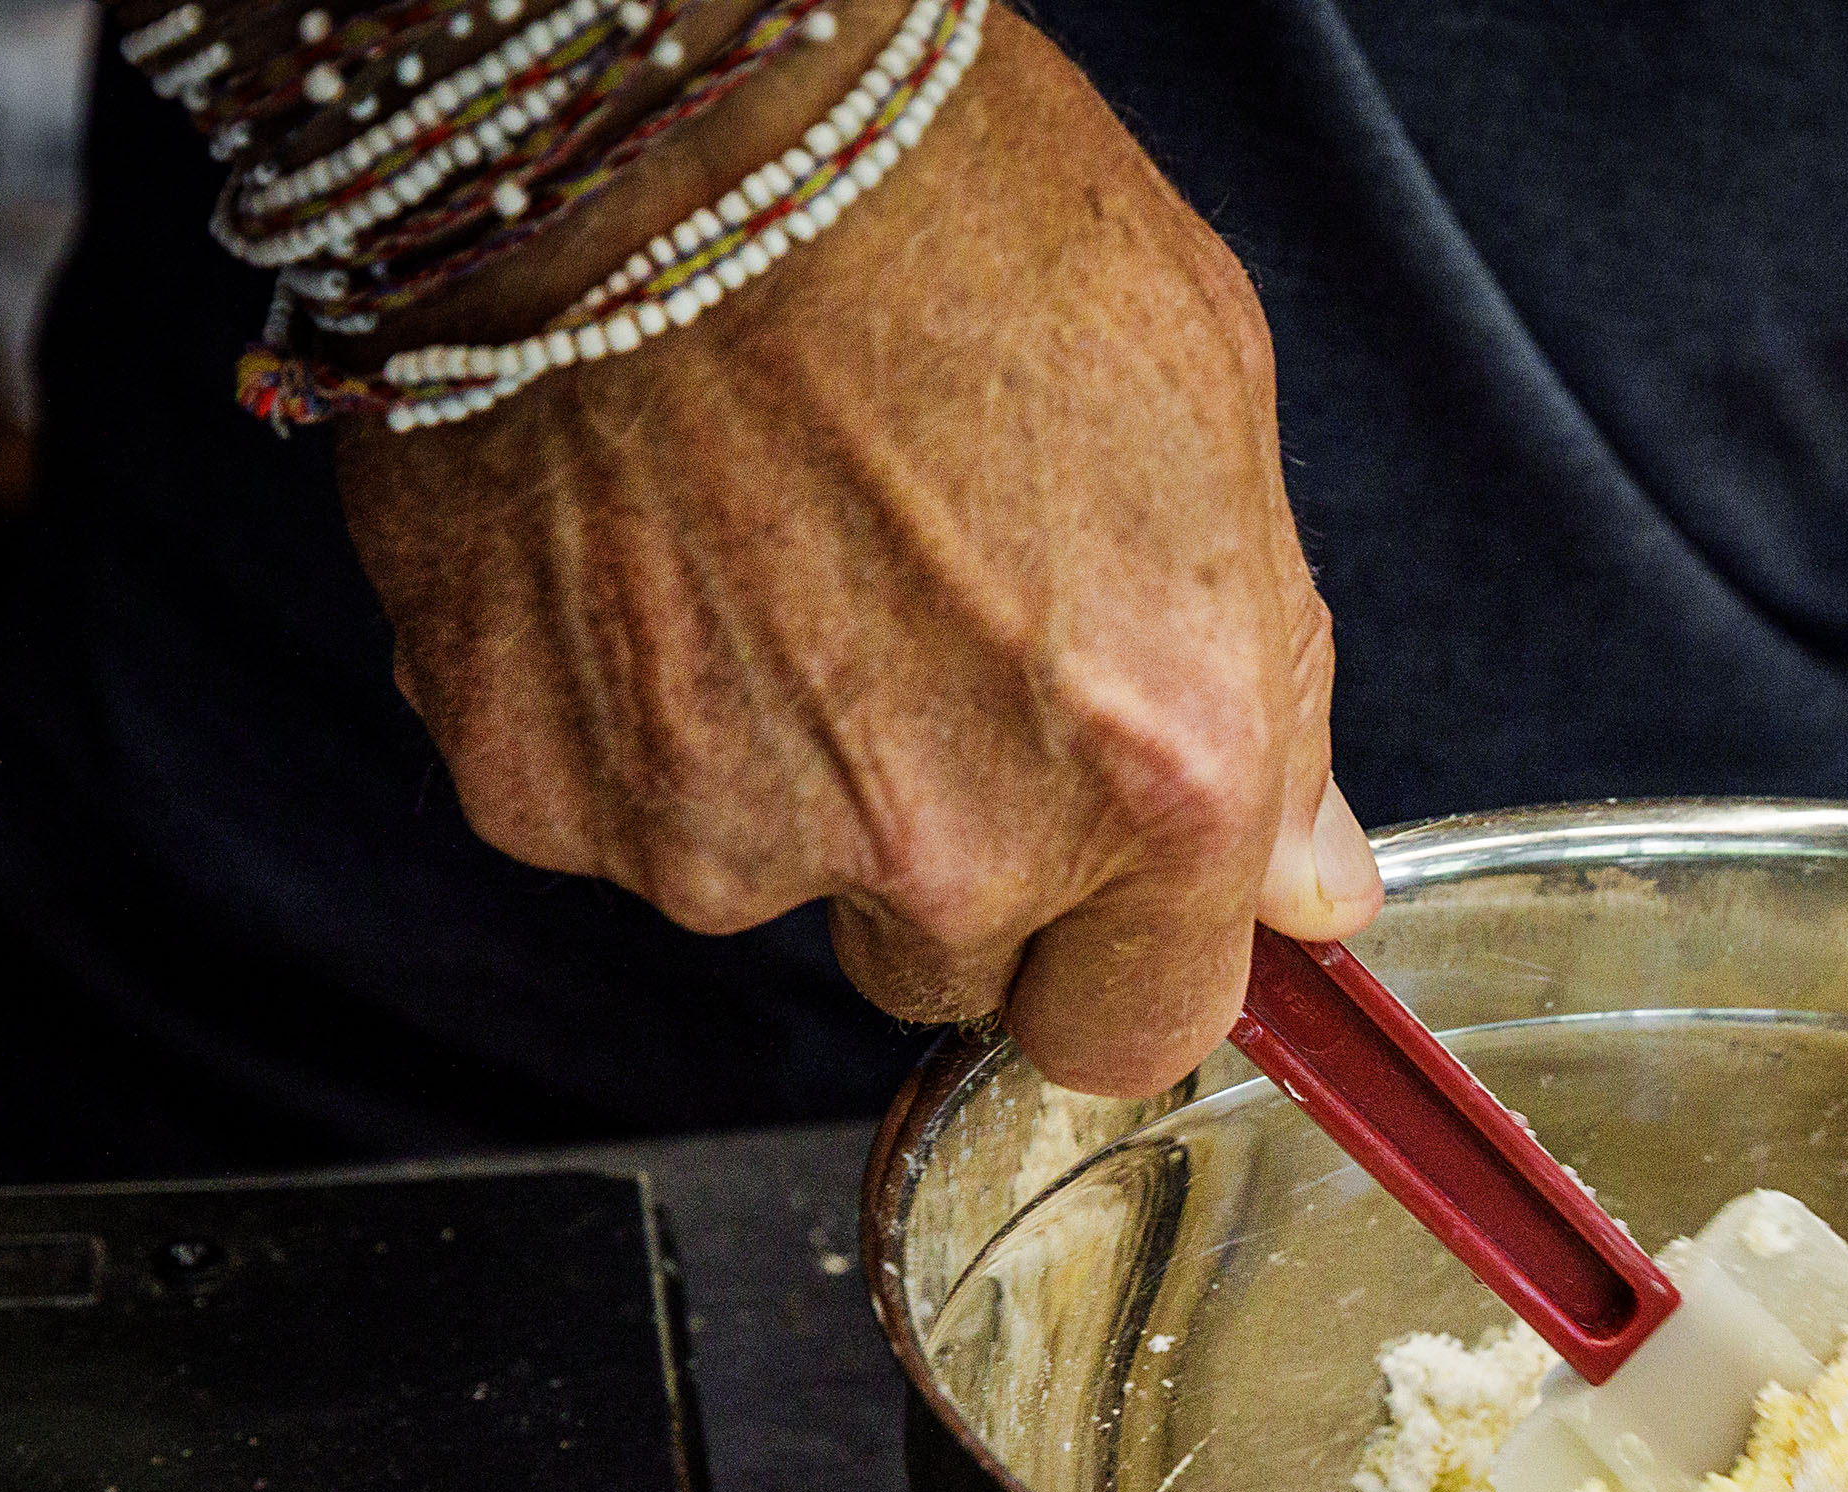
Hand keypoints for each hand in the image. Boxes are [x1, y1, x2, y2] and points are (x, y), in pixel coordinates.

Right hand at [335, 3, 1373, 1096]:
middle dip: (941, 856)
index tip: (1089, 892)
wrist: (657, 99)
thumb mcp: (1214, 423)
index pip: (1138, 1035)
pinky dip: (616, 714)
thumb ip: (1271, 703)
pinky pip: (603, 811)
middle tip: (906, 649)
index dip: (1111, 961)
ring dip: (771, 774)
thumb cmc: (950, 211)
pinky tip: (641, 549)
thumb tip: (1310, 881)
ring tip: (763, 554)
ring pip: (767, 886)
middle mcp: (947, 845)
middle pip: (948, 972)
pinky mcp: (537, 790)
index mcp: (1157, 778)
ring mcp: (725, 834)